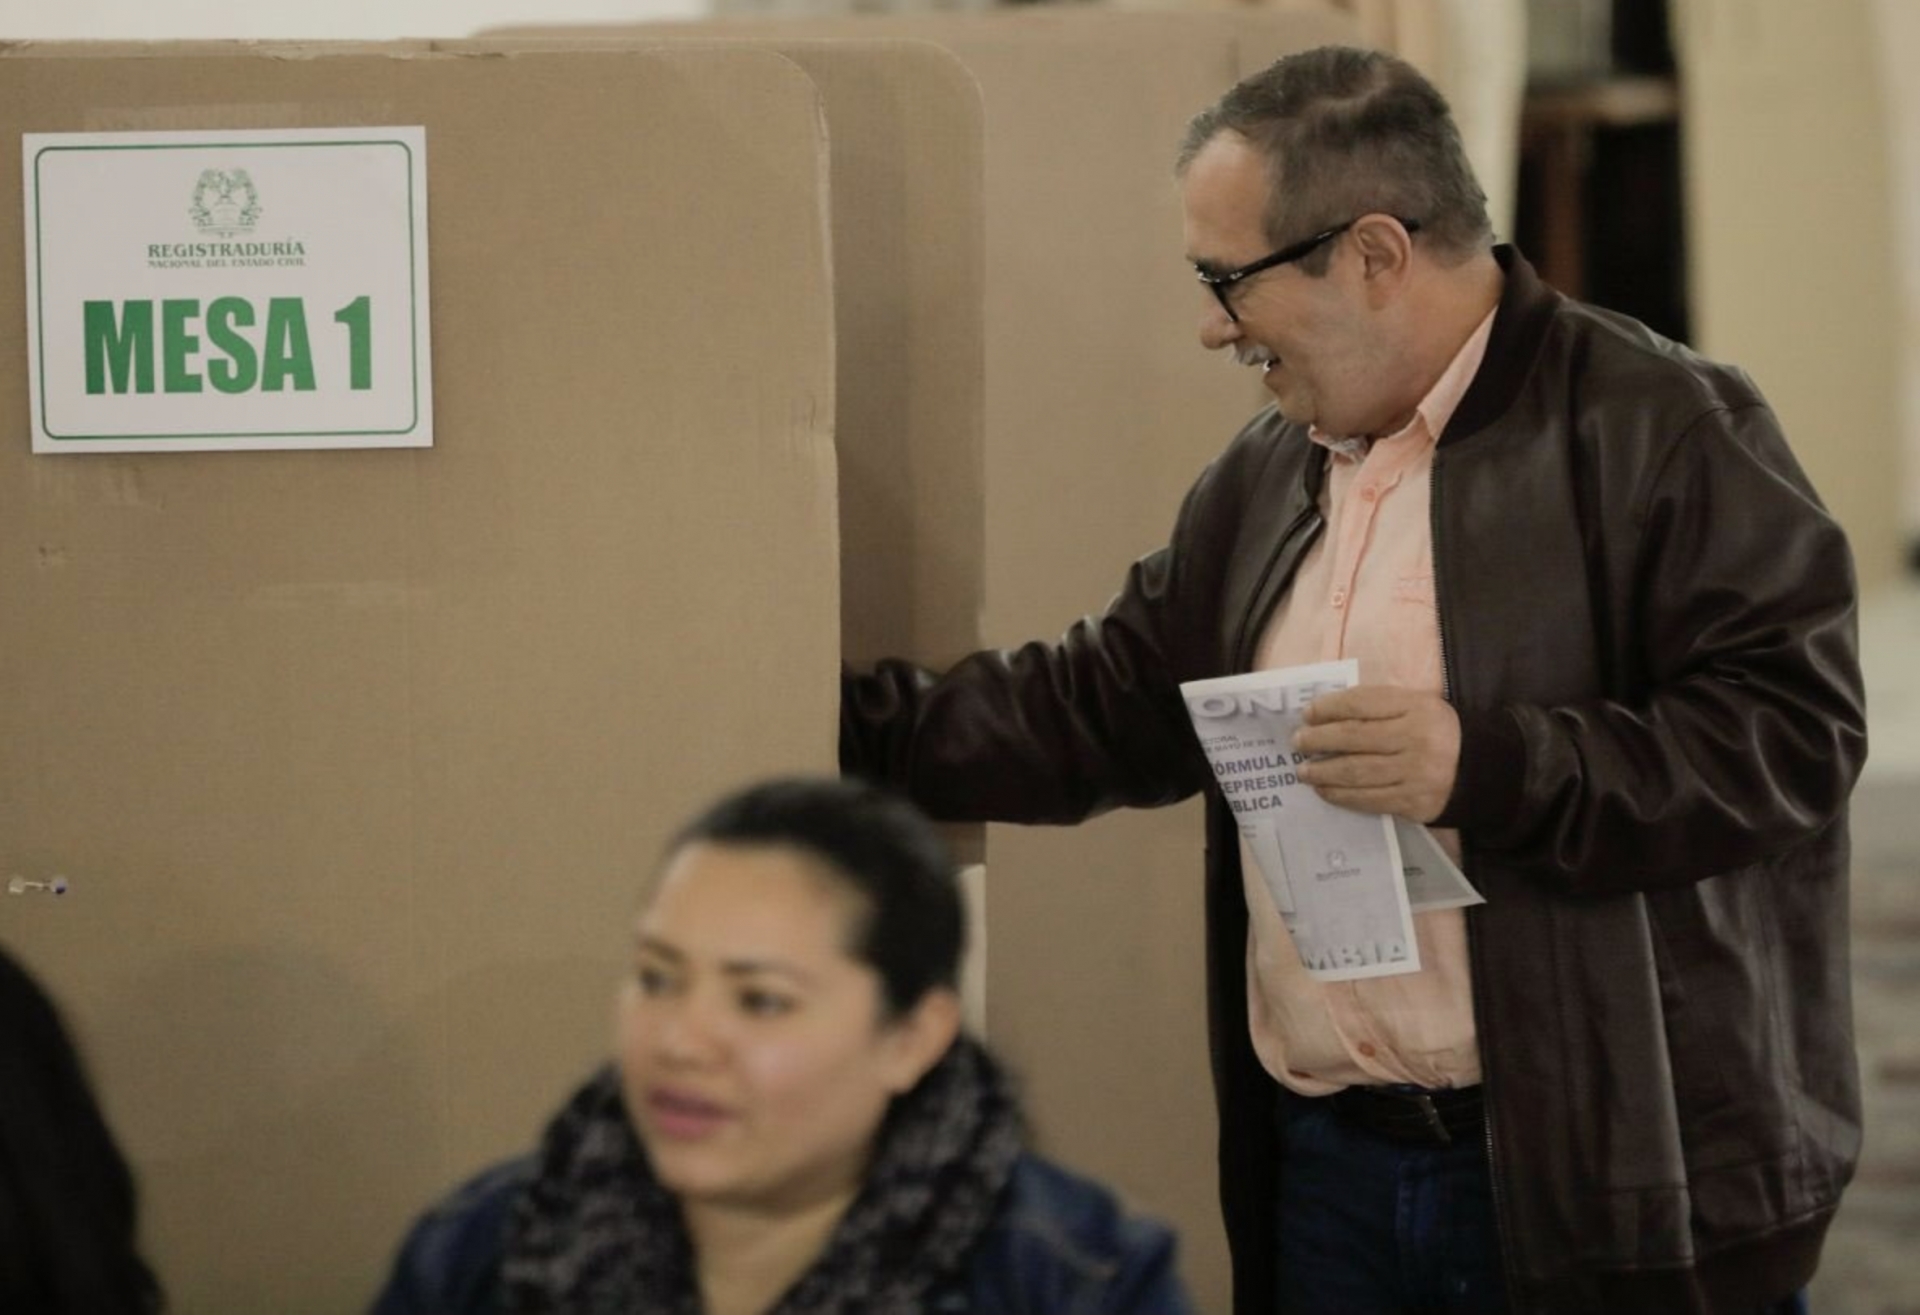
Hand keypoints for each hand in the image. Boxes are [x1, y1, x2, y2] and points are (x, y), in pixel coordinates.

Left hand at [1292, 686, 1459, 822]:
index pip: (1362, 704)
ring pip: (1357, 772)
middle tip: (1297, 742)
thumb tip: (1324, 714)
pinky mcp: (1413, 803)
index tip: (1307, 714)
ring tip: (1303, 771)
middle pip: (1354, 737)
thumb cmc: (1435, 732)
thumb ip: (1377, 706)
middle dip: (1319, 740)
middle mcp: (1417, 739)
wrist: (1479, 770)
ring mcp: (1416, 774)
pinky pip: (1369, 800)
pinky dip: (1341, 796)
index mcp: (1417, 707)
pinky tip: (1325, 790)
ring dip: (1323, 772)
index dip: (1329, 708)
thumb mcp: (1416, 706)